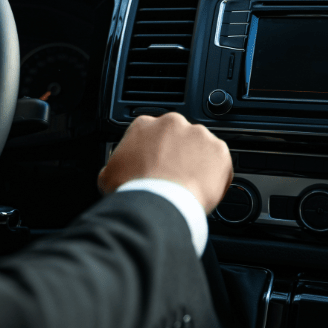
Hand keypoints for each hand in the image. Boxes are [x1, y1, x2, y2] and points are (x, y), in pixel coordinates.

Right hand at [97, 112, 232, 213]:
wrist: (158, 204)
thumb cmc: (133, 189)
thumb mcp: (108, 175)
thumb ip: (115, 164)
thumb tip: (115, 170)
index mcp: (144, 124)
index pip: (150, 133)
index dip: (153, 151)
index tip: (154, 164)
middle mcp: (172, 123)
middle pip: (177, 136)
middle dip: (176, 153)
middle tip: (172, 175)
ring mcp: (198, 135)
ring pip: (199, 147)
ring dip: (196, 161)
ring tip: (188, 184)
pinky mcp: (219, 150)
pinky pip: (219, 162)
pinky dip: (214, 174)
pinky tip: (203, 189)